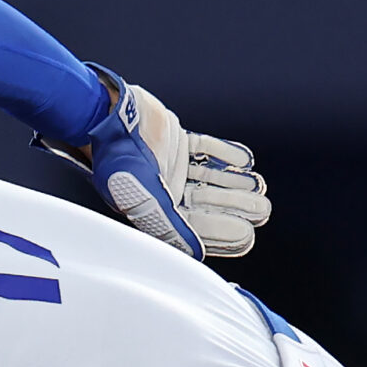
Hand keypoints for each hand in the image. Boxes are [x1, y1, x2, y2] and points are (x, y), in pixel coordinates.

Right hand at [46, 67, 270, 260]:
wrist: (104, 113)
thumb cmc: (118, 157)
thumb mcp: (143, 195)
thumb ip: (169, 224)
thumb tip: (194, 253)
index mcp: (155, 210)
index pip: (195, 227)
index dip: (221, 232)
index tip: (247, 234)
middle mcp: (165, 191)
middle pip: (207, 204)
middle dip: (236, 207)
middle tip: (263, 211)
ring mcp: (172, 165)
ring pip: (210, 179)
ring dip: (235, 183)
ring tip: (258, 186)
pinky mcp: (176, 141)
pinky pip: (206, 149)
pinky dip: (226, 154)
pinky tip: (246, 161)